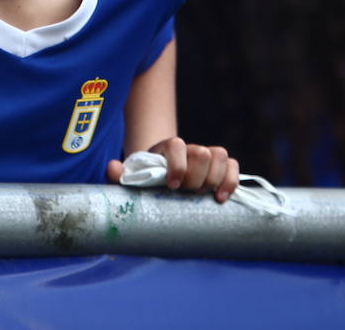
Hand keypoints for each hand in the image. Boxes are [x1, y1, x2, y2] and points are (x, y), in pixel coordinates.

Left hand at [106, 137, 240, 203]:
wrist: (159, 175)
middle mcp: (189, 148)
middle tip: (185, 194)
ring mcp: (206, 155)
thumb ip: (119, 174)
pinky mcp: (219, 166)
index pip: (177, 144)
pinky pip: (232, 166)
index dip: (177, 166)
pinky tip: (220, 199)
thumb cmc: (144, 177)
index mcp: (166, 147)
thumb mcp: (130, 175)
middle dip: (196, 177)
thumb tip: (111, 167)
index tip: (171, 187)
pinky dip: (230, 181)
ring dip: (213, 179)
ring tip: (202, 197)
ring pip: (220, 155)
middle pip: (202, 152)